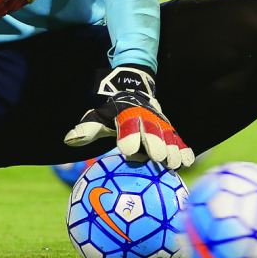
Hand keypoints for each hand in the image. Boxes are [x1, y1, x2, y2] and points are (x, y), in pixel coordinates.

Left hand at [63, 66, 193, 169]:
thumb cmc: (112, 113)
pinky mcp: (169, 130)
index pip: (127, 126)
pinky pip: (178, 139)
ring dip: (172, 149)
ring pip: (167, 136)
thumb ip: (86, 129)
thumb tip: (68, 140)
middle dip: (154, 143)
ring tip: (174, 163)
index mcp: (126, 116)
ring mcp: (160, 124)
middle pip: (151, 131)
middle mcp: (145, 119)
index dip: (128, 137)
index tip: (127, 149)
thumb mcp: (98, 117)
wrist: (135, 93)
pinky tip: (188, 163)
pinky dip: (184, 149)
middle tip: (157, 157)